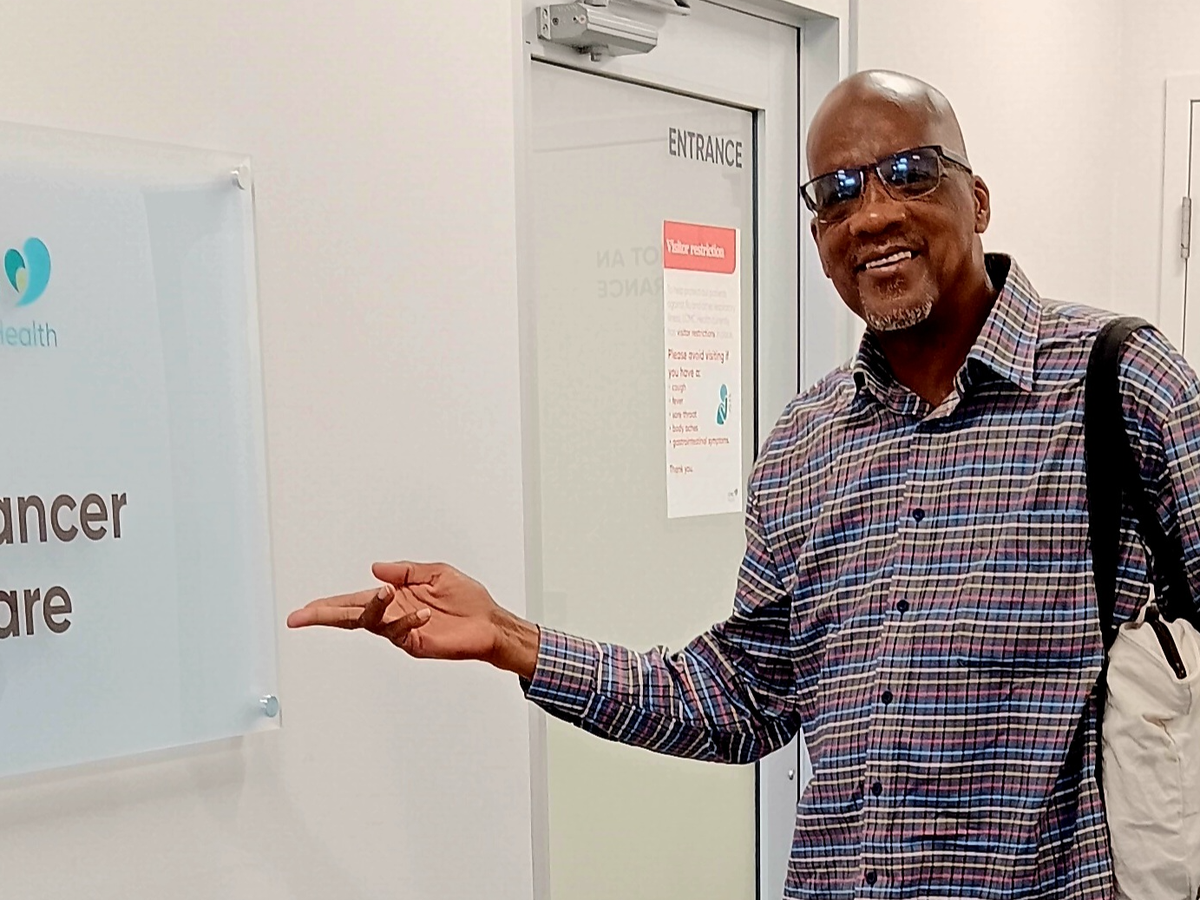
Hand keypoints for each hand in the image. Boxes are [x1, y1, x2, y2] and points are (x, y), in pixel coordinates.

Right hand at [287, 561, 539, 677]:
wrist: (489, 623)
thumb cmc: (466, 599)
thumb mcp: (436, 573)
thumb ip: (405, 570)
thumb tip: (375, 568)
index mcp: (392, 597)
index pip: (352, 601)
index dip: (325, 605)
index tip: (301, 611)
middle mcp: (391, 615)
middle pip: (349, 616)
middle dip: (323, 615)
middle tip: (300, 617)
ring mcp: (402, 631)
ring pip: (374, 621)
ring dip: (375, 606)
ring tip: (386, 592)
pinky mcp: (417, 643)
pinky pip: (403, 631)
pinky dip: (409, 619)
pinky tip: (423, 611)